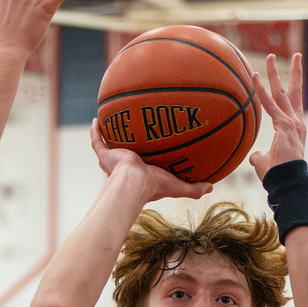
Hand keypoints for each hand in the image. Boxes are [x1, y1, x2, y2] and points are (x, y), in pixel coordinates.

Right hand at [91, 121, 209, 202]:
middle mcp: (126, 168)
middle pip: (126, 153)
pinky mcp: (105, 156)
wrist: (133, 183)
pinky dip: (96, 131)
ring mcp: (114, 161)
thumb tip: (212, 186)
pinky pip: (97, 141)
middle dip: (127, 145)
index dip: (147, 157)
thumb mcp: (177, 186)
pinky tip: (97, 118)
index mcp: (141, 173)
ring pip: (110, 146)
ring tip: (112, 120)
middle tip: (132, 130)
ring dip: (110, 135)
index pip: (144, 165)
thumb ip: (194, 188)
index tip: (152, 146)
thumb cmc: (154, 186)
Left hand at [248, 53, 305, 180]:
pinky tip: (255, 77)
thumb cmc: (277, 176)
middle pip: (295, 91)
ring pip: (282, 92)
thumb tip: (254, 157)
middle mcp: (296, 122)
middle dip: (296, 72)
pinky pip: (270, 104)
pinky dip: (261, 91)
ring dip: (275, 73)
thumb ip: (260, 156)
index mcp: (295, 128)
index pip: (294, 103)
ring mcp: (291, 122)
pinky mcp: (284, 125)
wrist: (285, 183)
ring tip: (270, 56)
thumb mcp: (266, 163)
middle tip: (296, 55)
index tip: (294, 74)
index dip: (294, 88)